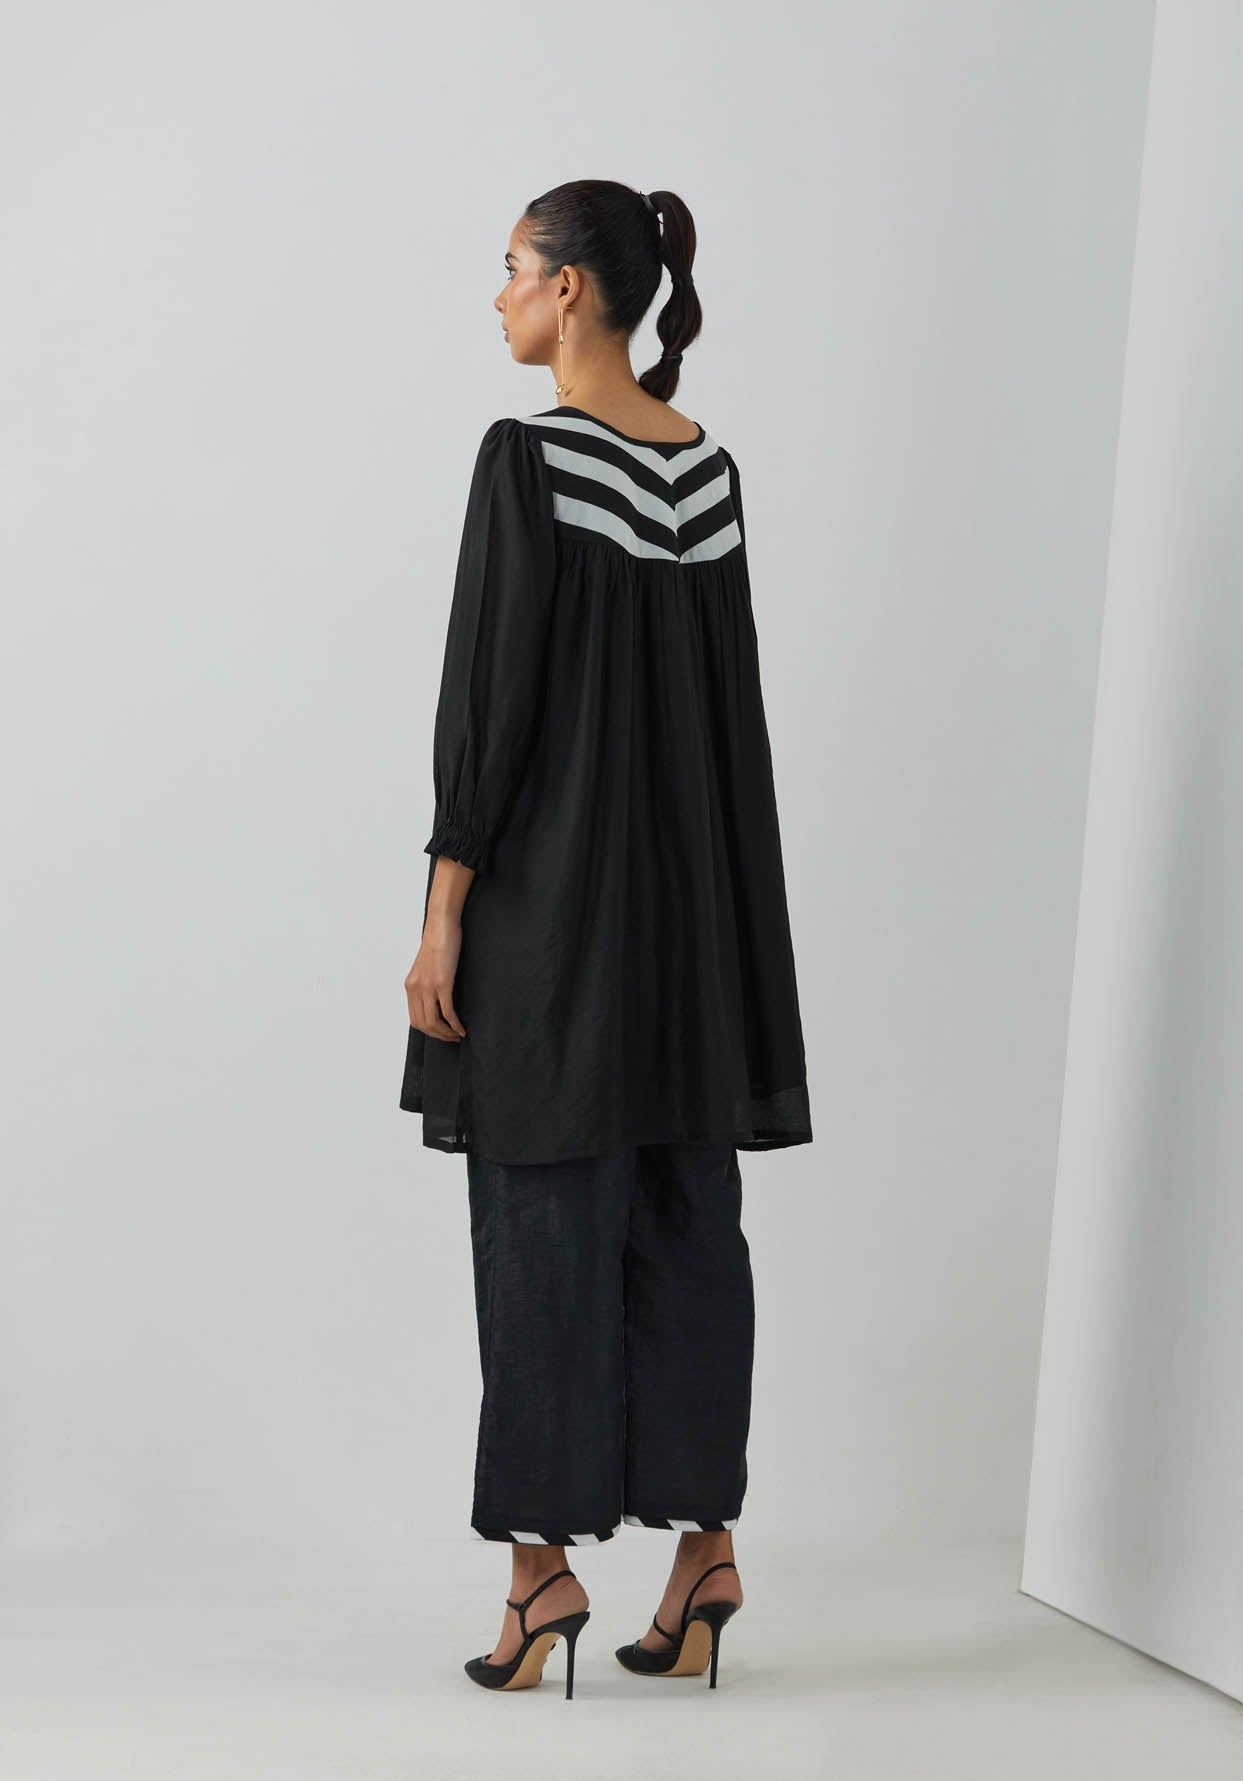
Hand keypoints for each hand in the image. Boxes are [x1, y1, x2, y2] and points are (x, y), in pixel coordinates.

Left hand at [405, 913, 466, 1041]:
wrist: (441, 925)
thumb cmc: (438, 942)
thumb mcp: (426, 966)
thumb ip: (426, 982)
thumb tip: (435, 997)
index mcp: (410, 986)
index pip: (415, 1019)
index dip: (429, 1031)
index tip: (442, 1033)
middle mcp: (415, 988)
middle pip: (422, 1024)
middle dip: (438, 1035)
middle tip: (452, 1038)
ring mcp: (427, 986)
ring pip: (433, 1022)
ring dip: (446, 1033)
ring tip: (458, 1035)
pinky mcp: (442, 983)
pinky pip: (447, 1011)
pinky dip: (454, 1024)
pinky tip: (462, 1028)